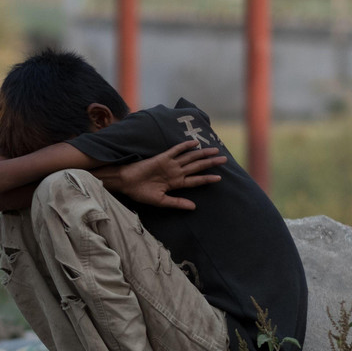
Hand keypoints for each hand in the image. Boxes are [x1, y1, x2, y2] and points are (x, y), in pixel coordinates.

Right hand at [103, 140, 226, 210]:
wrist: (127, 183)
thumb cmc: (141, 193)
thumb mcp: (161, 201)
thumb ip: (177, 203)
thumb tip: (194, 207)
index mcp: (175, 183)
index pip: (195, 180)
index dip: (207, 179)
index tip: (219, 178)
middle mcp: (175, 172)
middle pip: (196, 167)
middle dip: (210, 163)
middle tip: (224, 159)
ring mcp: (170, 164)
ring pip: (190, 157)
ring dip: (202, 154)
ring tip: (215, 151)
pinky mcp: (162, 158)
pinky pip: (176, 150)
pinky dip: (185, 146)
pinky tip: (194, 143)